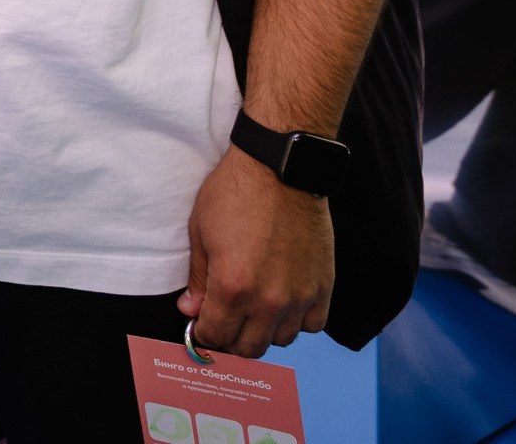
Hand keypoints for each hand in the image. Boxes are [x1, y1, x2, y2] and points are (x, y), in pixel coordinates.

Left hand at [179, 141, 334, 357]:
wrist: (280, 168)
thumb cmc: (235, 194)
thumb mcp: (201, 232)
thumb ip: (197, 279)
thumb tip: (191, 311)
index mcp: (232, 287)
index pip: (216, 336)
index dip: (204, 334)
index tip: (202, 327)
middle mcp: (268, 300)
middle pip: (248, 347)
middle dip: (231, 338)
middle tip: (226, 320)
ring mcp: (300, 295)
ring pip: (281, 340)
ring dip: (264, 330)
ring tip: (255, 308)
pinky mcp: (324, 285)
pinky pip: (313, 324)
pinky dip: (298, 321)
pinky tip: (285, 302)